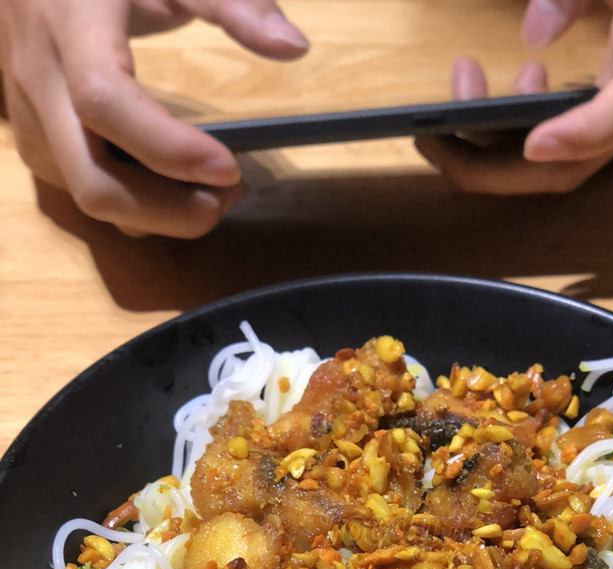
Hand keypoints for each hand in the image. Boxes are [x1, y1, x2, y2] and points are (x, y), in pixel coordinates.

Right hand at [0, 0, 308, 235]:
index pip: (106, 102)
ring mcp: (27, 119)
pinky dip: (136, 204)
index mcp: (69, 21)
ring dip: (159, 213)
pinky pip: (84, 193)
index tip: (230, 168)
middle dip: (170, 210)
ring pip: (91, 199)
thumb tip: (294, 46)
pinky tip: (170, 182)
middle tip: (227, 195)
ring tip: (209, 188)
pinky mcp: (31, 143)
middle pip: (94, 181)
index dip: (169, 148)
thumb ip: (234, 2)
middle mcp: (38, 78)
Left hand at [416, 0, 612, 194]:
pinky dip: (522, 132)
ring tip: (460, 81)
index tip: (534, 141)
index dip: (580, 133)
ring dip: (494, 147)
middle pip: (564, 171)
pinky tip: (516, 80)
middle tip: (428, 136)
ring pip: (557, 170)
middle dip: (487, 167)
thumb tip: (531, 32)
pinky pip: (563, 152)